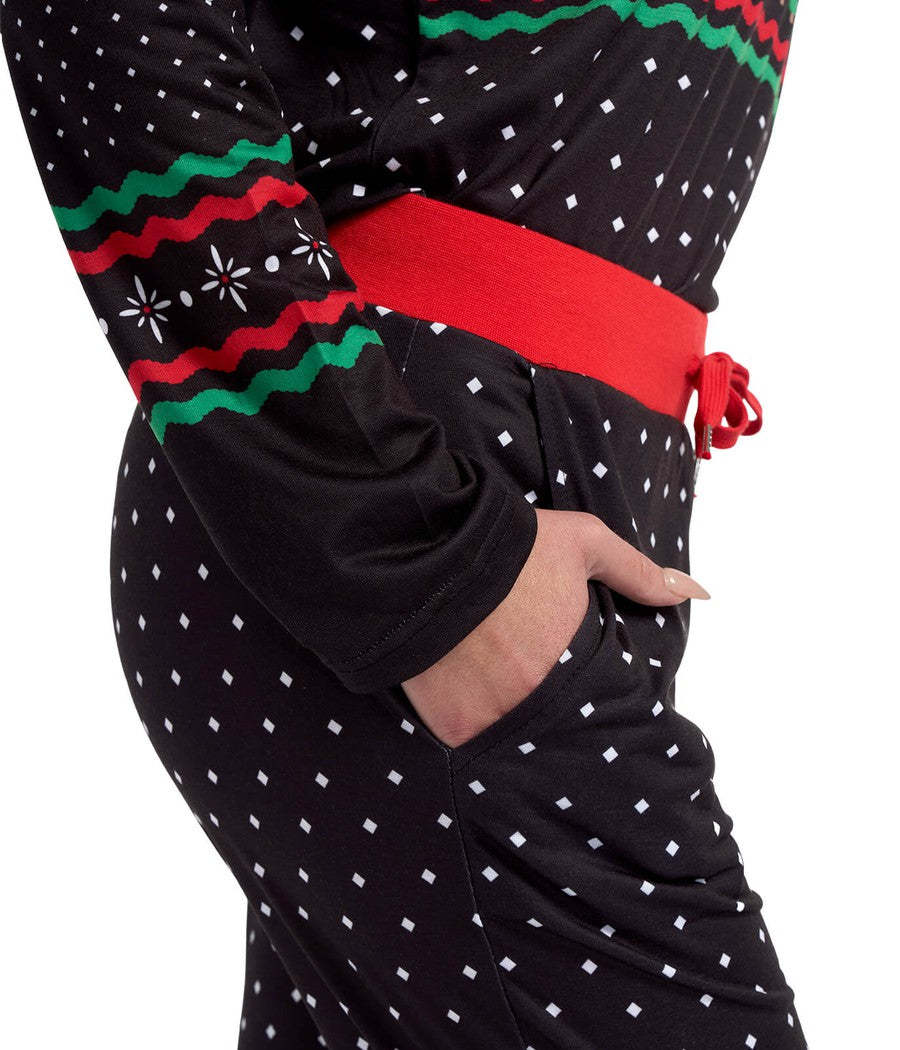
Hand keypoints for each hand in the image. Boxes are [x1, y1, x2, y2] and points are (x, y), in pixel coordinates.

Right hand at [400, 507, 709, 747]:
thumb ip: (636, 571)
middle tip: (540, 690)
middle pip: (558, 725)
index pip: (601, 700)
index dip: (595, 694)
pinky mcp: (452, 727)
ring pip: (515, 738)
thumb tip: (692, 592)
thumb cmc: (511, 547)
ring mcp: (492, 719)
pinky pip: (470, 741)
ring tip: (505, 697)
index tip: (580, 682)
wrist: (429, 553)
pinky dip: (473, 726)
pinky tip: (471, 702)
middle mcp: (536, 700)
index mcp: (574, 663)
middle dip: (554, 712)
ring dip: (513, 722)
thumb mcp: (582, 543)